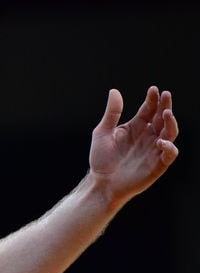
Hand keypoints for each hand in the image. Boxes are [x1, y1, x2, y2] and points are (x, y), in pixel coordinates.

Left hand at [89, 85, 178, 203]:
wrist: (101, 183)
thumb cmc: (101, 159)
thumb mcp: (102, 133)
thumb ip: (111, 113)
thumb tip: (114, 91)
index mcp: (136, 127)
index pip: (149, 110)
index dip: (152, 99)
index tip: (153, 89)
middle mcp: (148, 136)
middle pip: (162, 118)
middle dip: (165, 106)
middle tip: (166, 95)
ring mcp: (154, 149)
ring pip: (170, 133)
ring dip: (171, 122)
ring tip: (166, 113)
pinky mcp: (157, 164)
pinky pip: (170, 154)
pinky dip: (169, 146)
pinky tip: (161, 141)